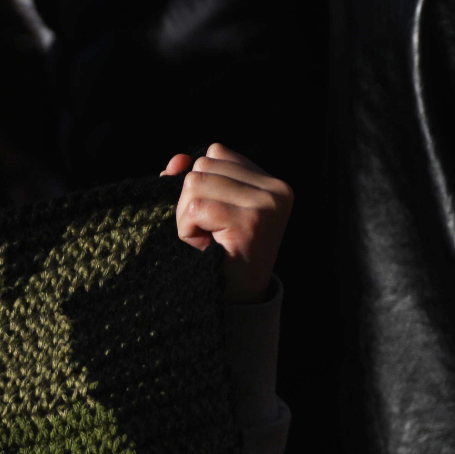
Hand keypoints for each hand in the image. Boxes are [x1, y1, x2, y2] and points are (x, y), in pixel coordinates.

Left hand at [165, 143, 290, 304]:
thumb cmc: (218, 254)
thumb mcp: (205, 209)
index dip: (199, 185)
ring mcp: (267, 204)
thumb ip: (191, 179)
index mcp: (271, 181)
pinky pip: (195, 209)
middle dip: (190, 202)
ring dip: (187, 218)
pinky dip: (188, 231)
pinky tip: (207, 248)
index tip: (215, 217)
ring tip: (209, 240)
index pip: (214, 153)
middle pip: (201, 167)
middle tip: (210, 233)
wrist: (236, 300)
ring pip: (194, 184)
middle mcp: (277, 188)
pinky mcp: (251, 222)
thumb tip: (177, 159)